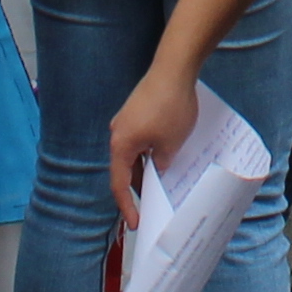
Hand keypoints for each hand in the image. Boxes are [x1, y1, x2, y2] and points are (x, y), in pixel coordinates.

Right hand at [105, 66, 201, 202]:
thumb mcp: (170, 145)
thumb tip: (158, 168)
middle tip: (151, 206)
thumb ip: (161, 163)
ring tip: (163, 182)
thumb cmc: (170, 108)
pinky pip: (140, 138)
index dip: (127, 206)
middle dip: (138, 187)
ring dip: (146, 167)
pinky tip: (165, 155)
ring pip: (134, 153)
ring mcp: (127, 120)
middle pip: (125, 168)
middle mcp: (118, 133)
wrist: (173, 68)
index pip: (120, 184)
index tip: (136, 223)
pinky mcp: (137, 110)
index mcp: (120, 145)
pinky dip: (150, 151)